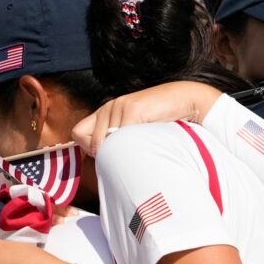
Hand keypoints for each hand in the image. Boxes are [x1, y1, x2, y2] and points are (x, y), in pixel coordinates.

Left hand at [72, 81, 222, 155]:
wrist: (185, 101)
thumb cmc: (162, 121)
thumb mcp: (134, 129)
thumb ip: (117, 140)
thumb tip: (105, 163)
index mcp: (105, 112)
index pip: (77, 134)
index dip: (91, 148)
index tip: (112, 153)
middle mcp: (108, 107)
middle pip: (92, 144)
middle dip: (110, 155)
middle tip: (133, 153)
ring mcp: (118, 107)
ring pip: (106, 143)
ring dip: (123, 151)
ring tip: (142, 146)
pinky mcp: (131, 109)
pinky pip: (120, 137)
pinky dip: (132, 145)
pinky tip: (147, 141)